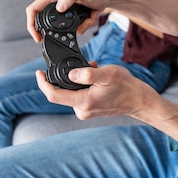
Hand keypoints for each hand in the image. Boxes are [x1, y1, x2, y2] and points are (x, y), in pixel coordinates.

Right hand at [26, 0, 110, 41]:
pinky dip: (83, 26)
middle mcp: (56, 1)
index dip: (31, 24)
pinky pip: (75, 27)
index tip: (38, 37)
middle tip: (63, 36)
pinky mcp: (73, 14)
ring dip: (75, 29)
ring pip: (62, 26)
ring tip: (86, 20)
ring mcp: (64, 8)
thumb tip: (59, 7)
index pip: (34, 9)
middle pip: (45, 21)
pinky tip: (91, 18)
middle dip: (55, 31)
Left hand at [35, 64, 157, 119]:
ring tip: (96, 71)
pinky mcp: (89, 110)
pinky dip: (84, 85)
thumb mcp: (108, 74)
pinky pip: (79, 95)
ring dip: (78, 80)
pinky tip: (96, 79)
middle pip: (62, 92)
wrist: (138, 100)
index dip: (43, 84)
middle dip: (68, 77)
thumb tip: (71, 73)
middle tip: (85, 66)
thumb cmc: (125, 86)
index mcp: (83, 102)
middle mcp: (82, 110)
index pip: (53, 96)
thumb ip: (88, 74)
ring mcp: (85, 111)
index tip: (39, 73)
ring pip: (72, 92)